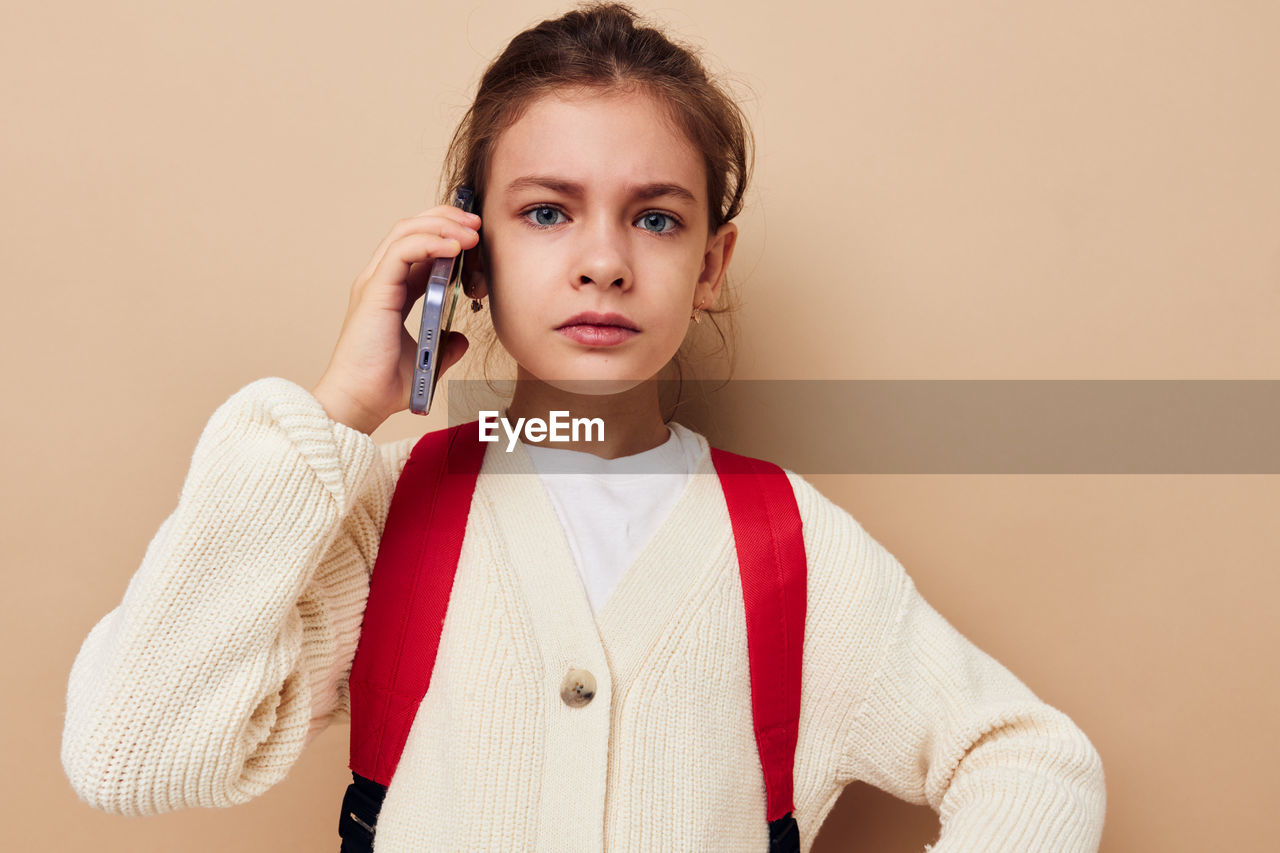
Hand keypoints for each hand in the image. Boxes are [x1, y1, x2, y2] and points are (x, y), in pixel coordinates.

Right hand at [312, 204, 482, 432]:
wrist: (360, 403)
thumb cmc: (383, 385)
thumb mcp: (426, 360)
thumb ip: (444, 346)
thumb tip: (461, 340)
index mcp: (390, 291)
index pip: (416, 246)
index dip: (445, 235)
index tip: (475, 240)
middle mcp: (379, 281)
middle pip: (410, 229)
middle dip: (446, 220)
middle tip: (476, 224)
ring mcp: (374, 283)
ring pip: (405, 232)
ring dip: (442, 226)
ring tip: (471, 232)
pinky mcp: (375, 291)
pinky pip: (402, 252)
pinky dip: (431, 243)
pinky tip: (456, 249)